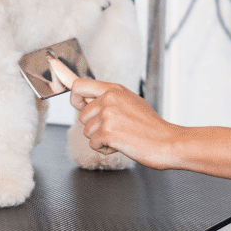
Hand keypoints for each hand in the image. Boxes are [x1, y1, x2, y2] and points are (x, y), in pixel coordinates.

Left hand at [51, 58, 180, 169]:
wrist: (168, 142)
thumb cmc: (150, 126)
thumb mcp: (130, 103)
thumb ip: (108, 98)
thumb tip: (82, 95)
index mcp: (114, 90)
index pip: (80, 84)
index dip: (69, 87)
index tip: (63, 81)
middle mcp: (109, 99)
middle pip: (81, 114)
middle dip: (93, 125)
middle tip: (115, 128)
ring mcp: (108, 115)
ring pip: (87, 131)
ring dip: (100, 138)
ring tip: (122, 136)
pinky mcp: (108, 132)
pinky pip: (93, 144)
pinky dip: (105, 149)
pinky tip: (121, 145)